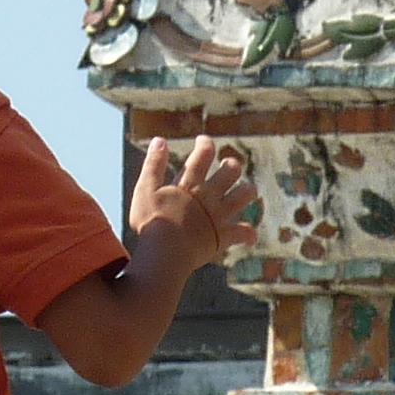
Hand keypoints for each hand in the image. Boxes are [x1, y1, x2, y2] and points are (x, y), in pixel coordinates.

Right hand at [130, 135, 255, 267]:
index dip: (206, 144)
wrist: (165, 254)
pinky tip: (249, 235)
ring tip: (248, 191)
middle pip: (231, 171)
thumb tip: (159, 140)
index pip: (204, 154)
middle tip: (228, 166)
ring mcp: (219, 216)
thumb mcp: (145, 189)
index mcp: (190, 183)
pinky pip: (244, 233)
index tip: (203, 141)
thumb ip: (153, 164)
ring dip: (248, 191)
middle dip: (231, 165)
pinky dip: (248, 234)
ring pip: (244, 196)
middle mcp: (209, 195)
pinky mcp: (224, 237)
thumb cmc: (151, 222)